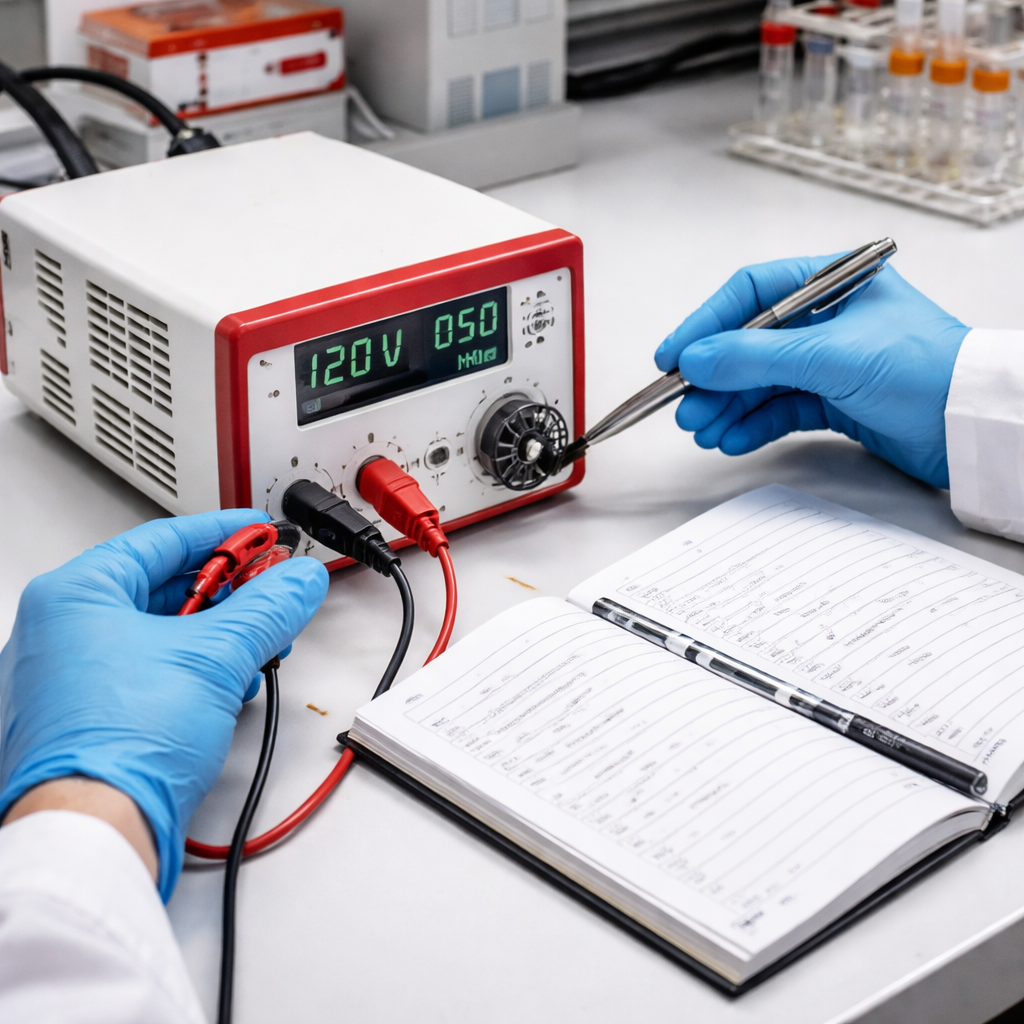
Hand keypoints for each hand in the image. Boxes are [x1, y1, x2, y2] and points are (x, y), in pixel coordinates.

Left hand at [0, 511, 328, 899]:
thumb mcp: (216, 657)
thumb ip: (268, 609)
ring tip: (259, 641)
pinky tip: (228, 683)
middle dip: (230, 592)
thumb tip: (298, 582)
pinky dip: (195, 670)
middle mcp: (62, 632)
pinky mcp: (91, 718)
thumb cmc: (120, 745)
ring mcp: (72, 679)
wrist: (96, 833)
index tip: (262, 533)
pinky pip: (152, 672)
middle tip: (272, 587)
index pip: (163, 540)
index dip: (225, 534)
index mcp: (74, 596)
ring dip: (219, 635)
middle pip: (164, 587)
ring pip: (162, 632)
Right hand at [654, 255, 969, 487]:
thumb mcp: (830, 356)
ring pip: (760, 382)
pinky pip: (780, 410)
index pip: (750, 294)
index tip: (673, 356)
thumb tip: (696, 359)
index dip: (705, 324)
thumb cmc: (927, 371)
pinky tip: (732, 439)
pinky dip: (753, 425)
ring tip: (703, 430)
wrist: (973, 428)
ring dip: (727, 406)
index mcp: (830, 285)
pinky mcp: (836, 401)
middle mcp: (827, 320)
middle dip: (713, 378)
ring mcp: (830, 362)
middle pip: (748, 344)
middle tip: (684, 406)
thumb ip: (755, 357)